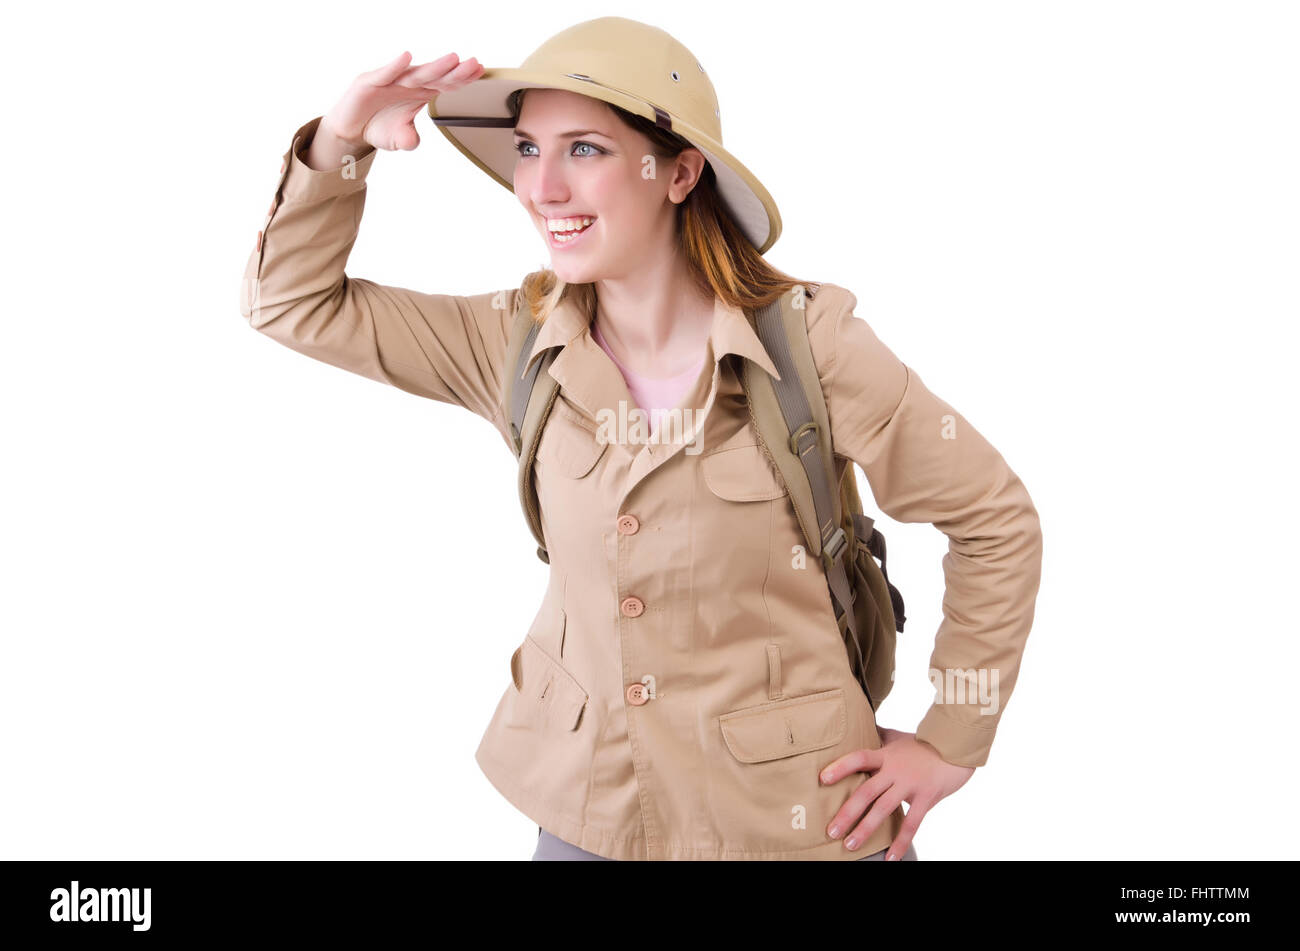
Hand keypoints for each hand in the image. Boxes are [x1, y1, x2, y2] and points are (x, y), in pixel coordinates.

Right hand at [320, 50, 485, 153]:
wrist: (349, 128)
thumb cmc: (378, 127)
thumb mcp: (398, 139)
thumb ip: (409, 140)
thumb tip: (413, 141)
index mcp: (419, 92)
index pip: (445, 84)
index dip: (462, 78)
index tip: (479, 71)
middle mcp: (407, 83)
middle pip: (436, 76)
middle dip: (455, 71)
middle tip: (473, 64)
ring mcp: (389, 81)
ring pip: (415, 73)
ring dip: (434, 67)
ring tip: (452, 59)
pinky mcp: (369, 82)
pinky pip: (385, 73)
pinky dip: (395, 66)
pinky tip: (407, 58)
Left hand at [819, 725, 974, 858]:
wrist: (956, 747)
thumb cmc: (924, 743)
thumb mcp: (898, 737)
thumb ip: (879, 735)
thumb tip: (861, 724)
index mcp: (886, 755)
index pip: (859, 758)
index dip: (840, 767)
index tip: (822, 779)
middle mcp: (895, 770)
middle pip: (866, 792)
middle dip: (847, 813)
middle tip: (831, 831)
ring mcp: (910, 785)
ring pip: (884, 810)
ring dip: (865, 829)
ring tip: (850, 846)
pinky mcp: (926, 798)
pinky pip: (911, 824)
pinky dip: (900, 842)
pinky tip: (890, 858)